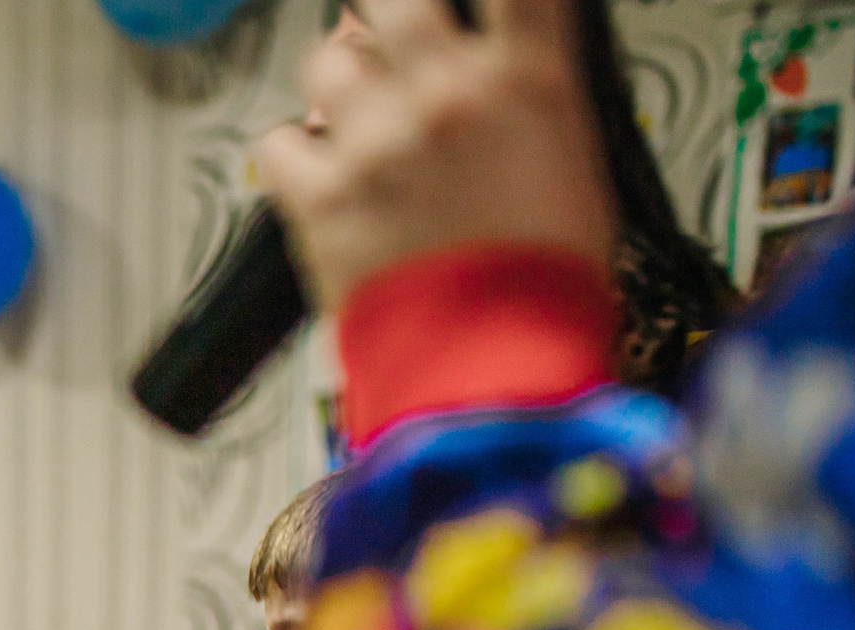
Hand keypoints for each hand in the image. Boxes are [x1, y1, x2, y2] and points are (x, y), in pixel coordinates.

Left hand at [250, 0, 613, 310]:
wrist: (493, 368)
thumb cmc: (544, 285)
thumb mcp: (577, 167)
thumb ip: (528, 100)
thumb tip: (498, 71)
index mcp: (525, 81)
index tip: (461, 5)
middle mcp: (443, 95)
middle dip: (389, 14)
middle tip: (393, 37)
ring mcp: (375, 142)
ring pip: (326, 59)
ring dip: (337, 78)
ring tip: (352, 110)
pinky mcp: (319, 195)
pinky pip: (276, 141)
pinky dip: (288, 150)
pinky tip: (311, 167)